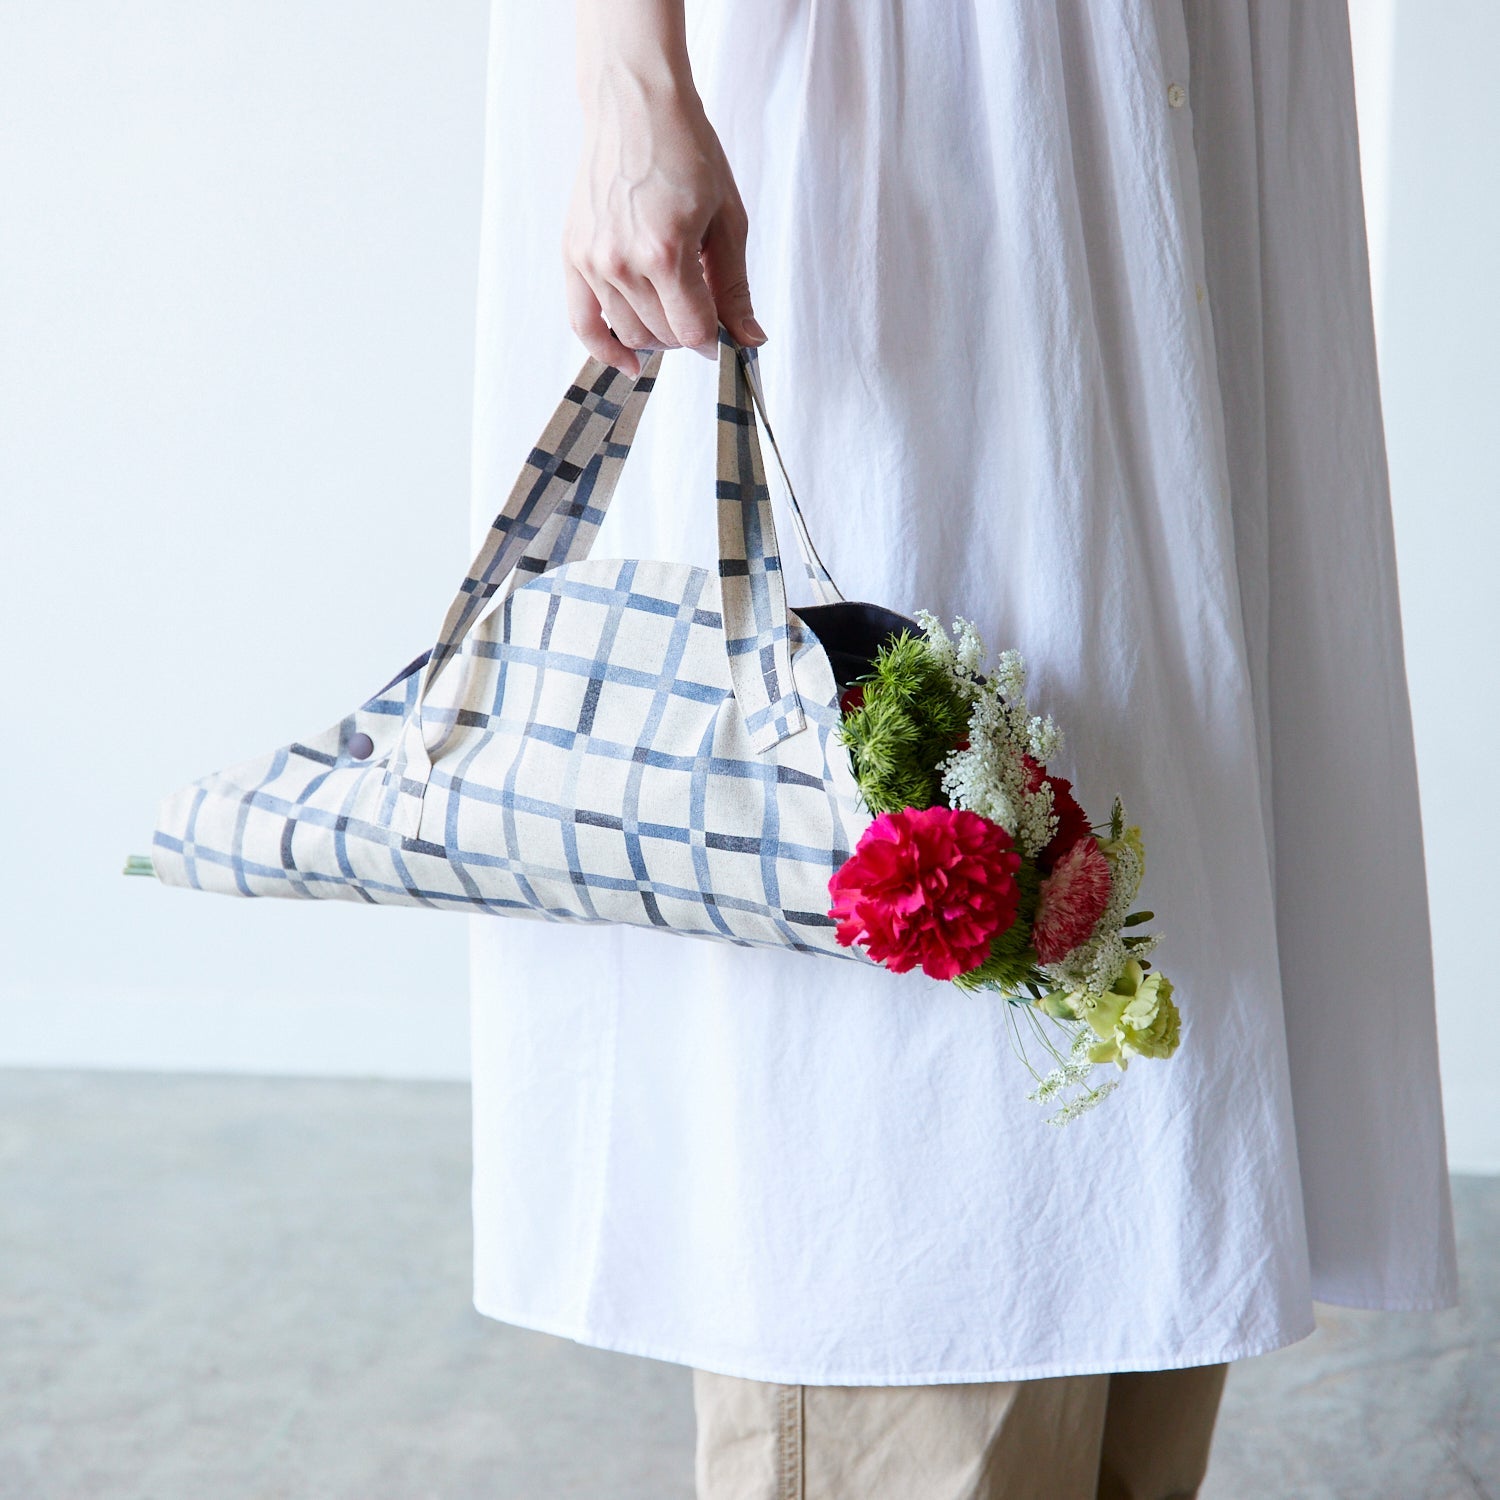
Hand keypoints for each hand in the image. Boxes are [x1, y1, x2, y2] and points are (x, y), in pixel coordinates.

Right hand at [565, 3, 763, 375]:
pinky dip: (606, 350)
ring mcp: (593, 260)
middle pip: (663, 336)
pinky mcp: (573, 255)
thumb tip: (751, 340)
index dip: (714, 339)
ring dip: (657, 334)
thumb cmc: (686, 151)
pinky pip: (583, 324)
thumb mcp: (727, 219)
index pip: (694, 331)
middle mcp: (623, 262)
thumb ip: (735, 286)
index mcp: (666, 251)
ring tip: (671, 306)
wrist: (635, 105)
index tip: (723, 332)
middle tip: (701, 306)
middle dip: (688, 332)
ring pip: (630, 333)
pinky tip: (631, 363)